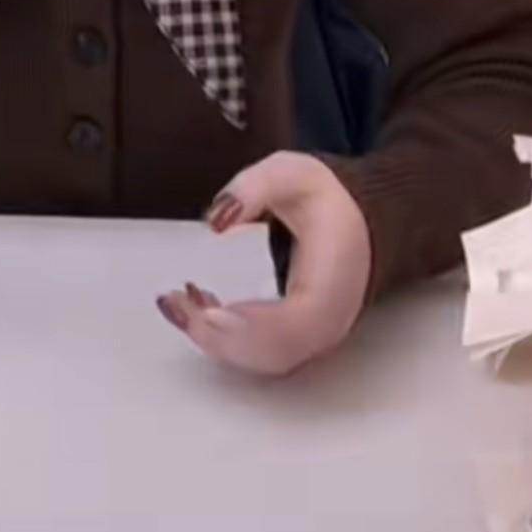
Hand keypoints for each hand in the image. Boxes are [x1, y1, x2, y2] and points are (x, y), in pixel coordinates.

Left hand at [157, 151, 371, 375]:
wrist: (357, 221)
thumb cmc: (329, 201)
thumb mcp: (292, 172)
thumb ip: (254, 187)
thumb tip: (217, 218)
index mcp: (336, 281)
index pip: (300, 321)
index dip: (254, 325)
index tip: (211, 312)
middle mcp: (330, 320)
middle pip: (274, 349)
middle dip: (217, 335)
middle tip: (174, 304)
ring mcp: (315, 337)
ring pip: (260, 358)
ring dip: (212, 337)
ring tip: (175, 302)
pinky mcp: (297, 339)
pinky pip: (257, 352)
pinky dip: (220, 337)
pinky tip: (195, 305)